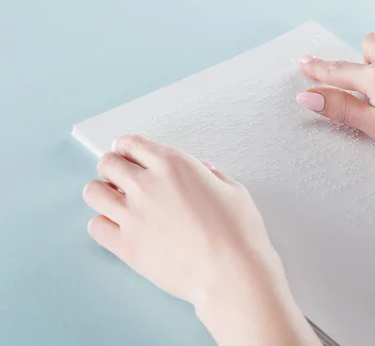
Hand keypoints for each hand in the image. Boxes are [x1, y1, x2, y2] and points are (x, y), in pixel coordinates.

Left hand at [83, 135, 318, 344]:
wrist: (232, 272)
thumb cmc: (239, 233)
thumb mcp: (234, 190)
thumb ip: (212, 175)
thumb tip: (202, 171)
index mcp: (173, 165)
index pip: (131, 143)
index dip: (126, 147)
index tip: (126, 153)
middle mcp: (147, 185)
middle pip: (107, 163)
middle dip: (113, 168)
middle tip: (121, 179)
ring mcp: (133, 215)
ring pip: (93, 192)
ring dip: (103, 193)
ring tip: (117, 203)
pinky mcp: (125, 245)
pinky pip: (96, 226)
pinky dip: (104, 225)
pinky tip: (120, 229)